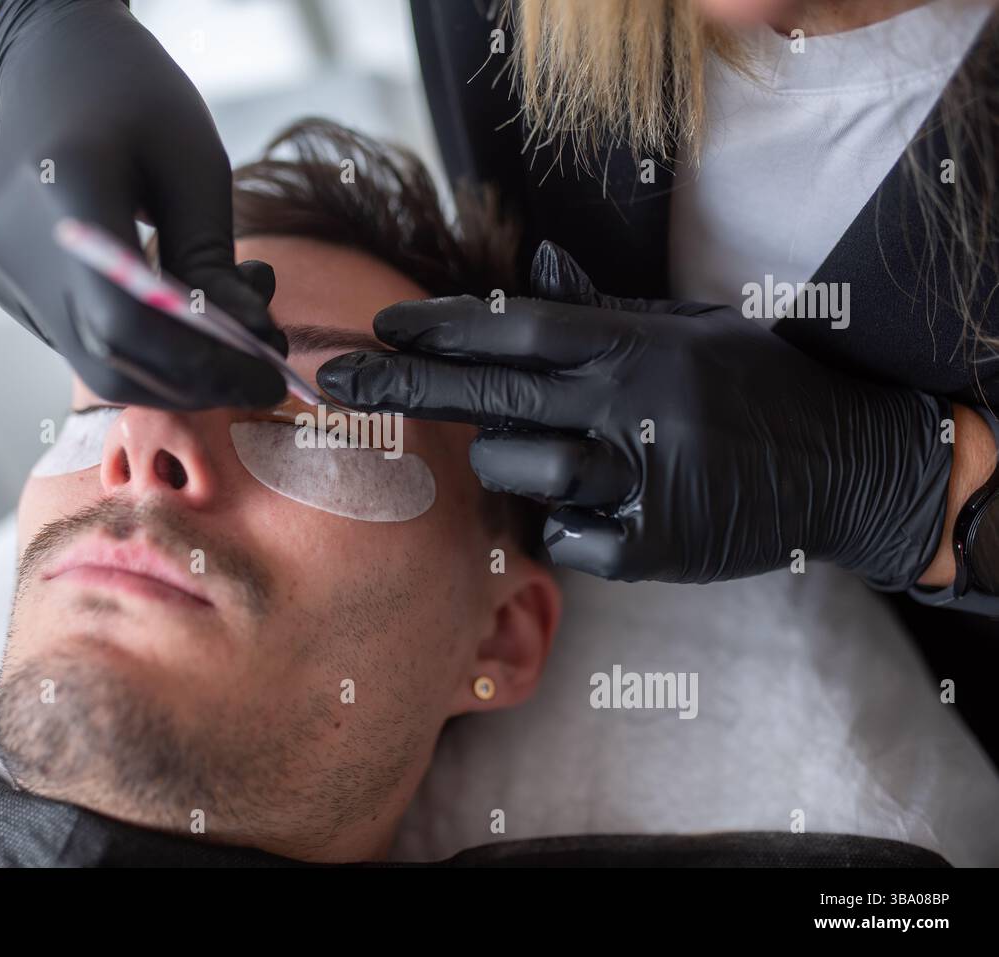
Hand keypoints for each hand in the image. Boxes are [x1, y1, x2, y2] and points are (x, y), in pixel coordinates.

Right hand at [0, 0, 284, 408]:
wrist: (51, 58)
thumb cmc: (136, 98)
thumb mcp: (197, 166)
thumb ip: (216, 261)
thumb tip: (251, 345)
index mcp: (65, 190)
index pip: (128, 324)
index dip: (203, 368)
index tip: (267, 380)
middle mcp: (14, 241)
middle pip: (108, 360)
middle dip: (195, 381)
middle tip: (258, 372)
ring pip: (91, 359)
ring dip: (171, 366)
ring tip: (229, 323)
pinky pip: (74, 337)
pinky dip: (135, 344)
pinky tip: (174, 308)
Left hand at [318, 241, 952, 587]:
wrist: (846, 465)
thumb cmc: (758, 384)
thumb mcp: (691, 326)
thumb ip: (605, 306)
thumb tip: (542, 262)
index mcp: (637, 346)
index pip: (516, 331)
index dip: (440, 328)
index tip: (379, 325)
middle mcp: (632, 409)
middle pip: (490, 397)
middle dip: (403, 388)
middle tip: (336, 382)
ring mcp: (640, 482)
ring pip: (519, 473)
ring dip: (511, 464)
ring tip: (560, 451)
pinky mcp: (651, 547)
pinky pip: (563, 536)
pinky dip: (567, 522)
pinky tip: (605, 503)